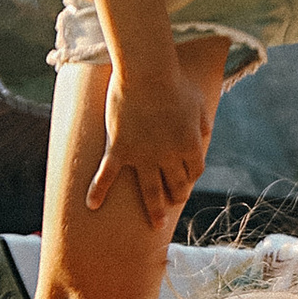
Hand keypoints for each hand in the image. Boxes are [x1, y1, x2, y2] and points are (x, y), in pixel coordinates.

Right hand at [87, 67, 211, 224]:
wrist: (146, 73)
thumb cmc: (174, 82)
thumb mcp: (197, 101)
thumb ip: (202, 121)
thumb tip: (205, 133)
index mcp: (189, 145)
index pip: (194, 171)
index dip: (191, 177)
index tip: (186, 179)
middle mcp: (168, 157)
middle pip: (176, 185)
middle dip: (177, 195)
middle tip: (173, 201)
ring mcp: (143, 156)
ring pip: (150, 191)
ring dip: (154, 209)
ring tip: (155, 225)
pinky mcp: (119, 150)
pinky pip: (107, 176)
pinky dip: (98, 191)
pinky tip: (91, 204)